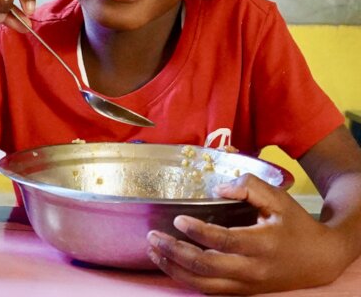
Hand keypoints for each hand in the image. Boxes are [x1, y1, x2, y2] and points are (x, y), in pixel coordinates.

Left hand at [147, 174, 343, 293]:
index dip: (198, 232)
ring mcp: (247, 285)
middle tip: (154, 236)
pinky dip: (186, 279)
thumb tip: (219, 187)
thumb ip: (249, 186)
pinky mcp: (243, 292)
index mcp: (263, 244)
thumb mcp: (278, 198)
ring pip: (204, 284)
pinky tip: (169, 264)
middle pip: (207, 267)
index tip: (178, 219)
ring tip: (153, 250)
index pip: (225, 241)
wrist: (320, 258)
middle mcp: (253, 269)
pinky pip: (209, 290)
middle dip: (176, 252)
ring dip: (174, 269)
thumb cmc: (295, 224)